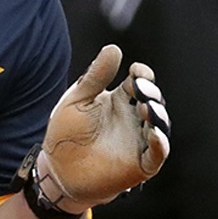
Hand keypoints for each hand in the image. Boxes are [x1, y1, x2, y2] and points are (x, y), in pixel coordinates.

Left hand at [35, 44, 168, 214]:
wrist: (57, 170)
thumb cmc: (66, 134)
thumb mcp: (77, 101)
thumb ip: (95, 77)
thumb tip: (114, 48)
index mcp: (120, 100)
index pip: (140, 82)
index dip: (143, 75)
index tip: (136, 72)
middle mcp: (134, 118)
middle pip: (153, 101)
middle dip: (151, 93)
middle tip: (140, 90)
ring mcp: (139, 141)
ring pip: (160, 125)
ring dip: (157, 115)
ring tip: (146, 108)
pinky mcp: (140, 164)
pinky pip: (157, 154)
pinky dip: (160, 143)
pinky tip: (154, 134)